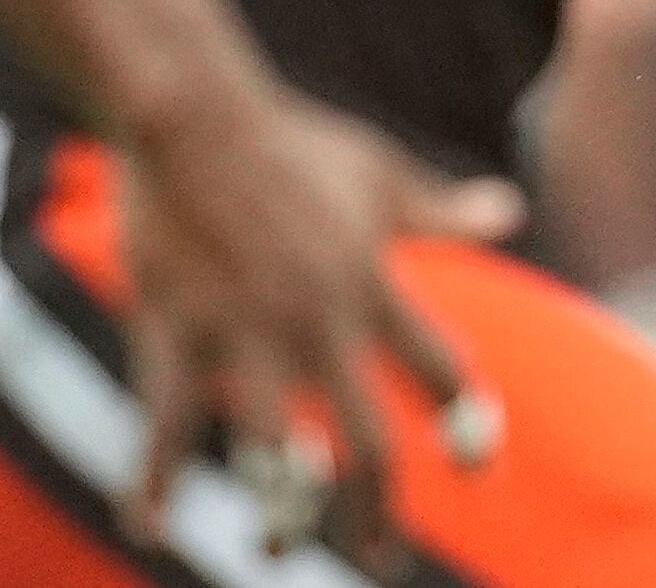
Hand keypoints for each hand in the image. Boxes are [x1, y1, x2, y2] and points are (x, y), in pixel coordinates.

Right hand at [120, 76, 526, 560]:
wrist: (193, 112)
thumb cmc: (290, 141)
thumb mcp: (378, 173)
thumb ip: (439, 209)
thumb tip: (507, 212)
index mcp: (371, 284)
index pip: (439, 365)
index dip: (464, 418)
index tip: (481, 465)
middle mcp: (319, 320)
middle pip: (367, 441)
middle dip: (376, 510)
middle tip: (380, 560)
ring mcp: (247, 331)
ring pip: (275, 451)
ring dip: (279, 512)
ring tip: (275, 550)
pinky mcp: (176, 330)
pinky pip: (166, 422)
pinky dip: (153, 479)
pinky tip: (148, 525)